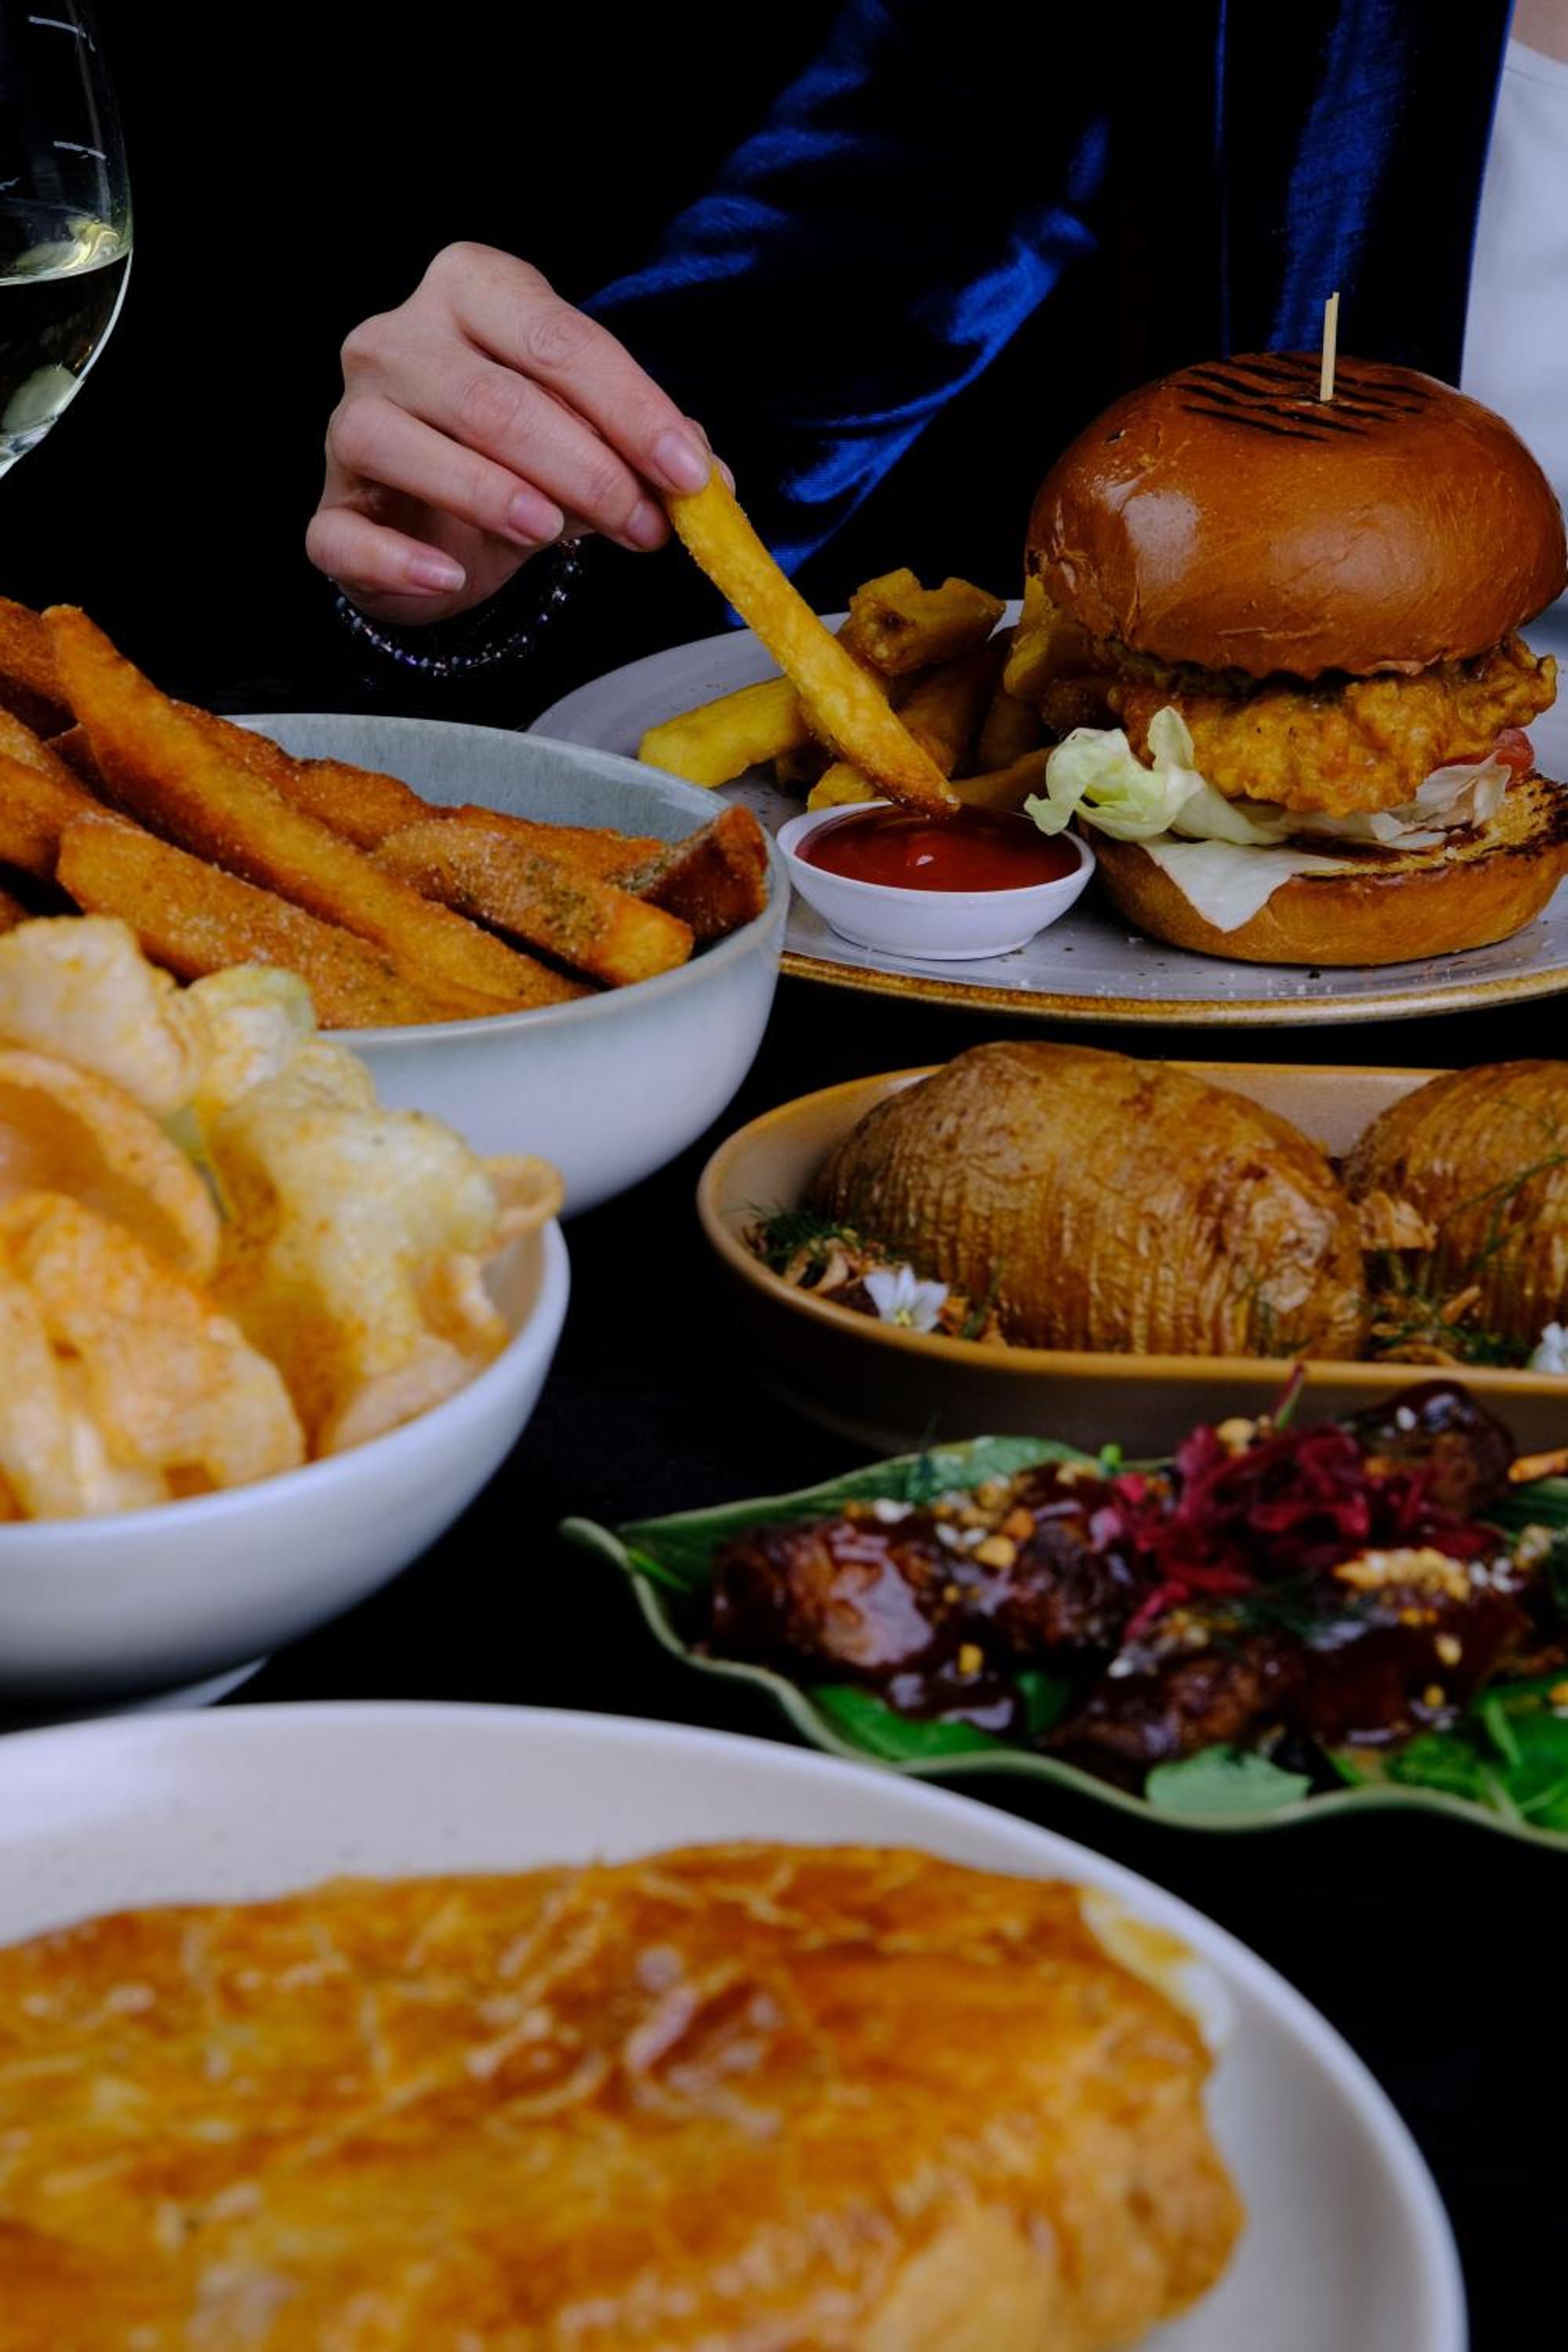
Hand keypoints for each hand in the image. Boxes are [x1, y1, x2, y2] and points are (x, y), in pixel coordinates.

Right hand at [307, 243, 716, 625]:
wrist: (435, 519)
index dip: (631, 409)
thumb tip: (712, 484)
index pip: (558, 340)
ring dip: (494, 495)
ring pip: (410, 445)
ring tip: (553, 534)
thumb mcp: (593, 437)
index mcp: (472, 291)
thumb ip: (647, 449)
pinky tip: (451, 580)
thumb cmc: (518, 456)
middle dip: (584, 468)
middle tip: (645, 526)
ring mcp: (351, 419)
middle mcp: (397, 339)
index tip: (689, 475)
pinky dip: (401, 562)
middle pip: (494, 398)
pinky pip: (348, 533)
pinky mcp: (330, 507)